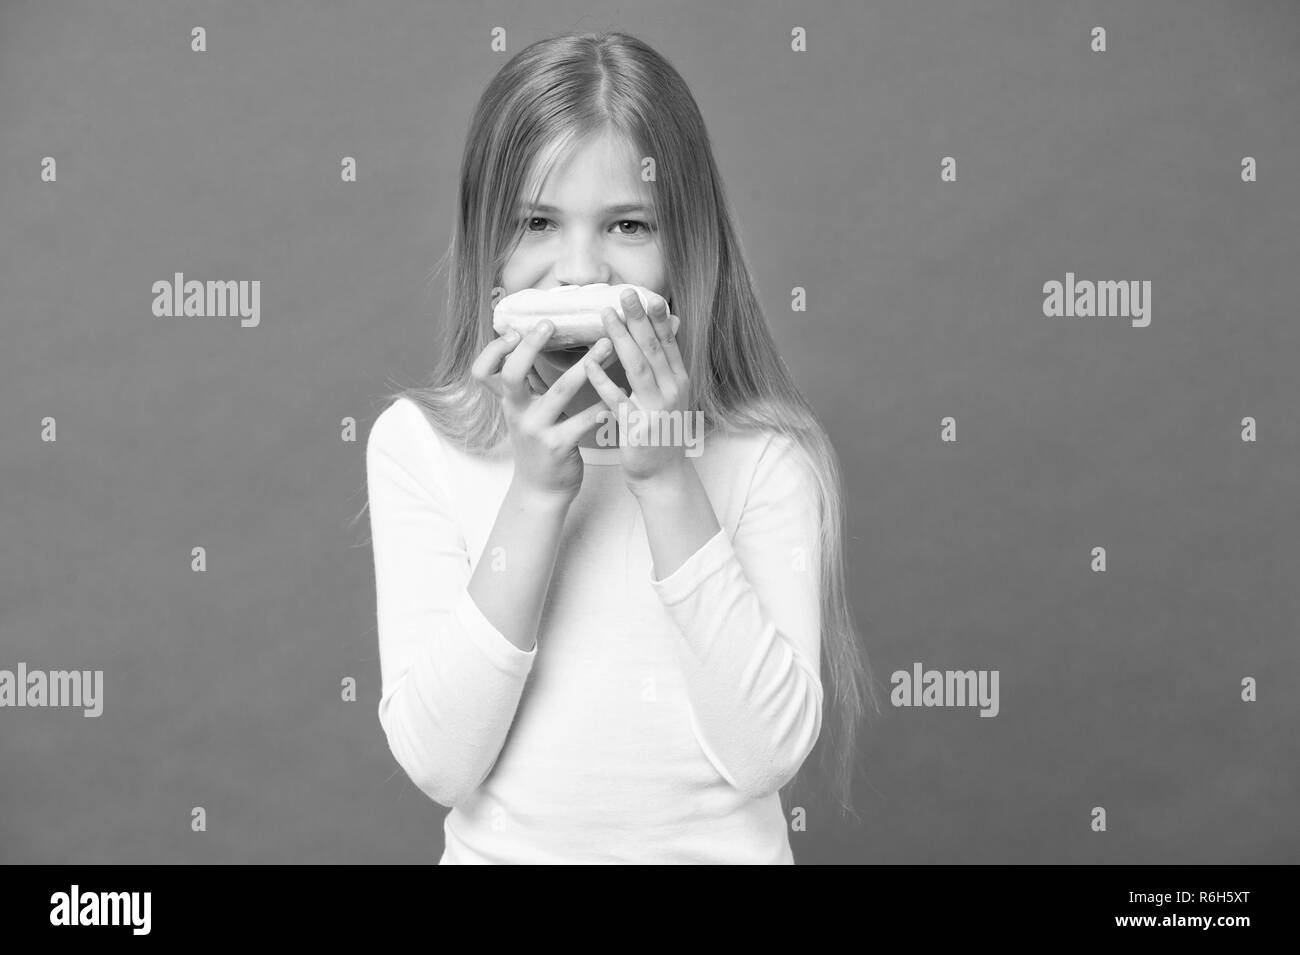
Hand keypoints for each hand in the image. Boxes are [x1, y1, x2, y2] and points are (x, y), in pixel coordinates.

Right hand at [471, 320, 613, 504]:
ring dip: (587, 365)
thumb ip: (527, 382)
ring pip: (560, 390)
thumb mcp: (524, 411)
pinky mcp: (559, 446)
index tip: (514, 331)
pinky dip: (604, 404)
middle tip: (550, 324)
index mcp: (508, 401)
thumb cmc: (539, 442)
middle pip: (513, 374)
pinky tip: (623, 392)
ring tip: (607, 347)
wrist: (542, 490)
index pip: (483, 371)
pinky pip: (585, 420)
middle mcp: (517, 412)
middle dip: (531, 346)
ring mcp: (536, 430)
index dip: (494, 350)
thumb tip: (532, 341)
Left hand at [582, 288, 691, 488]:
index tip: (648, 295)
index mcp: (679, 381)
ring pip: (639, 368)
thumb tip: (665, 330)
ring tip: (606, 315)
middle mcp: (672, 392)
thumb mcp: (670, 397)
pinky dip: (604, 381)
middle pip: (654, 349)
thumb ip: (665, 366)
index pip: (669, 343)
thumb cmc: (661, 433)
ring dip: (621, 339)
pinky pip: (618, 401)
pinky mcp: (637, 428)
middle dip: (639, 319)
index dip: (657, 318)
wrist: (663, 477)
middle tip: (625, 293)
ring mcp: (656, 410)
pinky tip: (590, 365)